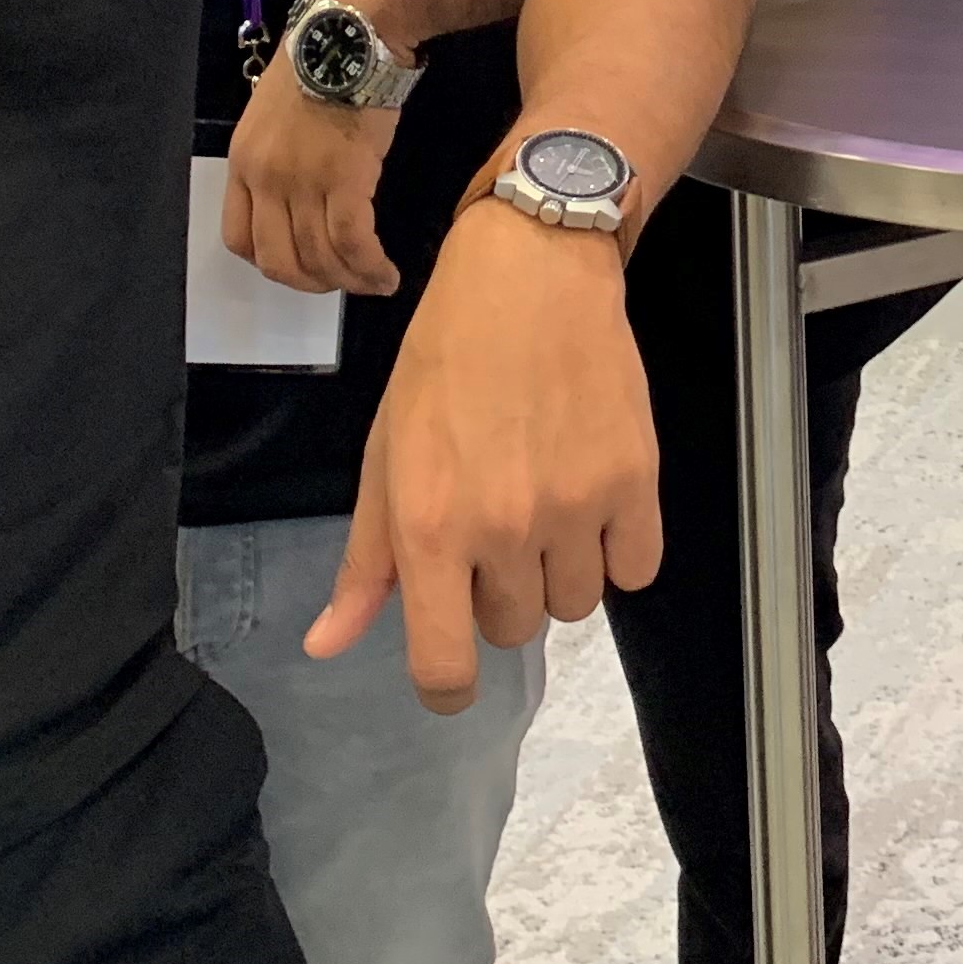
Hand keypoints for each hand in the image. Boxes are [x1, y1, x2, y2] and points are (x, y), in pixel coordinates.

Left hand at [225, 75, 400, 295]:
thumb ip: (280, 154)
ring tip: (376, 281)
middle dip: (312, 283)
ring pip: (318, 258)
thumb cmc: (321, 59)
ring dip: (349, 281)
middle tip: (342, 281)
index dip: (272, 262)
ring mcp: (302, 181)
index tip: (302, 263)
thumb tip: (306, 186)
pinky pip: (353, 243)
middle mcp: (265, 179)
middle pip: (278, 260)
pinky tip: (387, 273)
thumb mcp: (277, 111)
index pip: (239, 238)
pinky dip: (370, 267)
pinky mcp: (344, 179)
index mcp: (244, 162)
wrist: (351, 30)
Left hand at [304, 205, 660, 707]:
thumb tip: (326, 644)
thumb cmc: (445, 361)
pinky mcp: (636, 480)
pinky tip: (595, 501)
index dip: (446, 688)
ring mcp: (576, 506)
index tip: (450, 675)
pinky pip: (637, 570)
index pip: (444, 665)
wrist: (530, 275)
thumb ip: (365, 559)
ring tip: (546, 505)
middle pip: (514, 630)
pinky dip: (618, 551)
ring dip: (559, 572)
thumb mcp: (386, 454)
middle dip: (500, 594)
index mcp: (429, 527)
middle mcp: (503, 528)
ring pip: (577, 604)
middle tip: (495, 525)